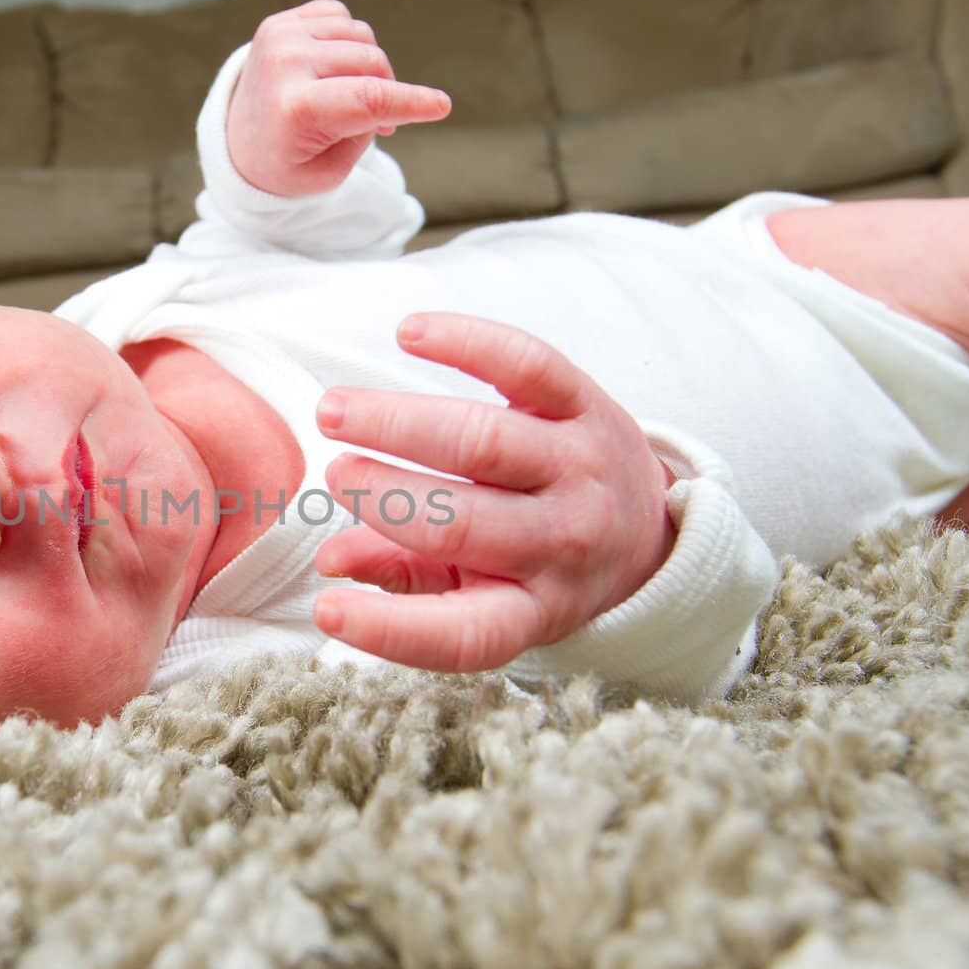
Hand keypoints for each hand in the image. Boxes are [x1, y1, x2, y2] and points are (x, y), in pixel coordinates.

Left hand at [227, 0, 450, 197]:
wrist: (239, 144)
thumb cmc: (286, 164)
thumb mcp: (329, 171)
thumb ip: (364, 131)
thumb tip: (391, 91)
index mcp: (294, 108)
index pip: (368, 97)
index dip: (411, 101)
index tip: (441, 106)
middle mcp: (285, 63)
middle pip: (373, 64)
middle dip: (386, 94)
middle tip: (373, 124)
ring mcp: (280, 36)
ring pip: (362, 36)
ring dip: (367, 69)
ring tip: (346, 97)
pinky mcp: (281, 22)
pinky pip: (342, 18)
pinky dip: (347, 44)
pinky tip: (332, 70)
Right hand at [312, 312, 678, 672]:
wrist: (643, 529)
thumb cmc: (535, 565)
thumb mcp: (478, 593)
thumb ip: (402, 576)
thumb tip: (332, 561)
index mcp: (531, 608)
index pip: (464, 635)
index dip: (390, 629)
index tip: (326, 610)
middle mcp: (563, 543)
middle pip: (460, 523)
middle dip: (382, 495)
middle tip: (334, 475)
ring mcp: (580, 470)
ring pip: (482, 443)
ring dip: (396, 423)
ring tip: (335, 412)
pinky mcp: (586, 403)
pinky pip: (525, 365)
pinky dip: (465, 342)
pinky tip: (409, 334)